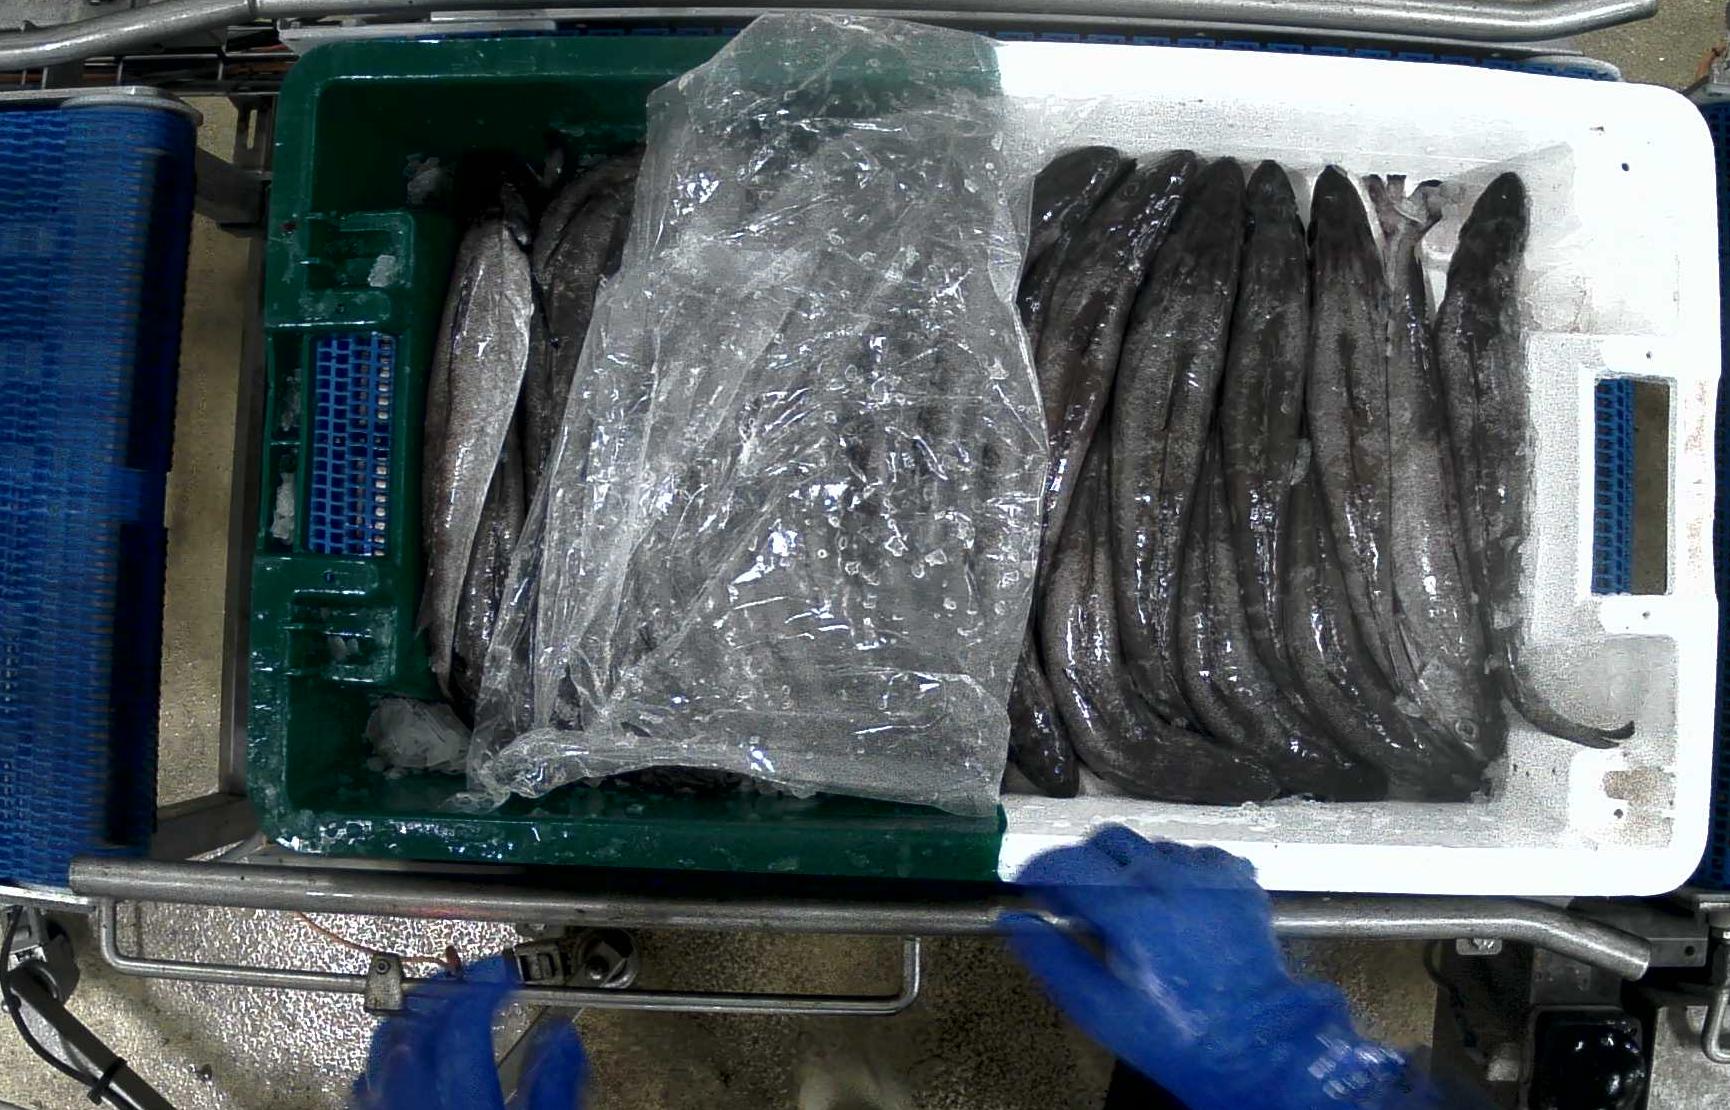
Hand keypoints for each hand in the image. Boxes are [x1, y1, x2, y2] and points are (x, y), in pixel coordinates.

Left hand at [352, 957, 585, 1109]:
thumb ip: (555, 1087)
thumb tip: (563, 1038)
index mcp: (465, 1102)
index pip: (464, 1022)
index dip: (483, 984)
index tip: (503, 973)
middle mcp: (417, 1105)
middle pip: (414, 1029)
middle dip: (441, 991)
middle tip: (470, 978)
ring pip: (379, 1055)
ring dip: (407, 1021)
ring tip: (434, 1005)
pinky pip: (365, 1087)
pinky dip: (382, 1063)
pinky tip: (400, 1057)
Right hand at [1005, 826, 1437, 1109]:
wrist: (1257, 1045)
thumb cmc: (1174, 1035)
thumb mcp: (1099, 1010)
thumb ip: (1051, 959)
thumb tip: (1016, 919)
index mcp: (1130, 909)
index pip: (1066, 863)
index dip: (1040, 871)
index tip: (1031, 888)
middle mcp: (1170, 877)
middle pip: (1108, 838)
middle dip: (1085, 861)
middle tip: (1079, 899)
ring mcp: (1210, 874)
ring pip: (1153, 845)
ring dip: (1132, 866)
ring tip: (1132, 908)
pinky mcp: (1240, 880)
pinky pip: (1196, 855)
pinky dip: (1177, 871)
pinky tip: (1176, 906)